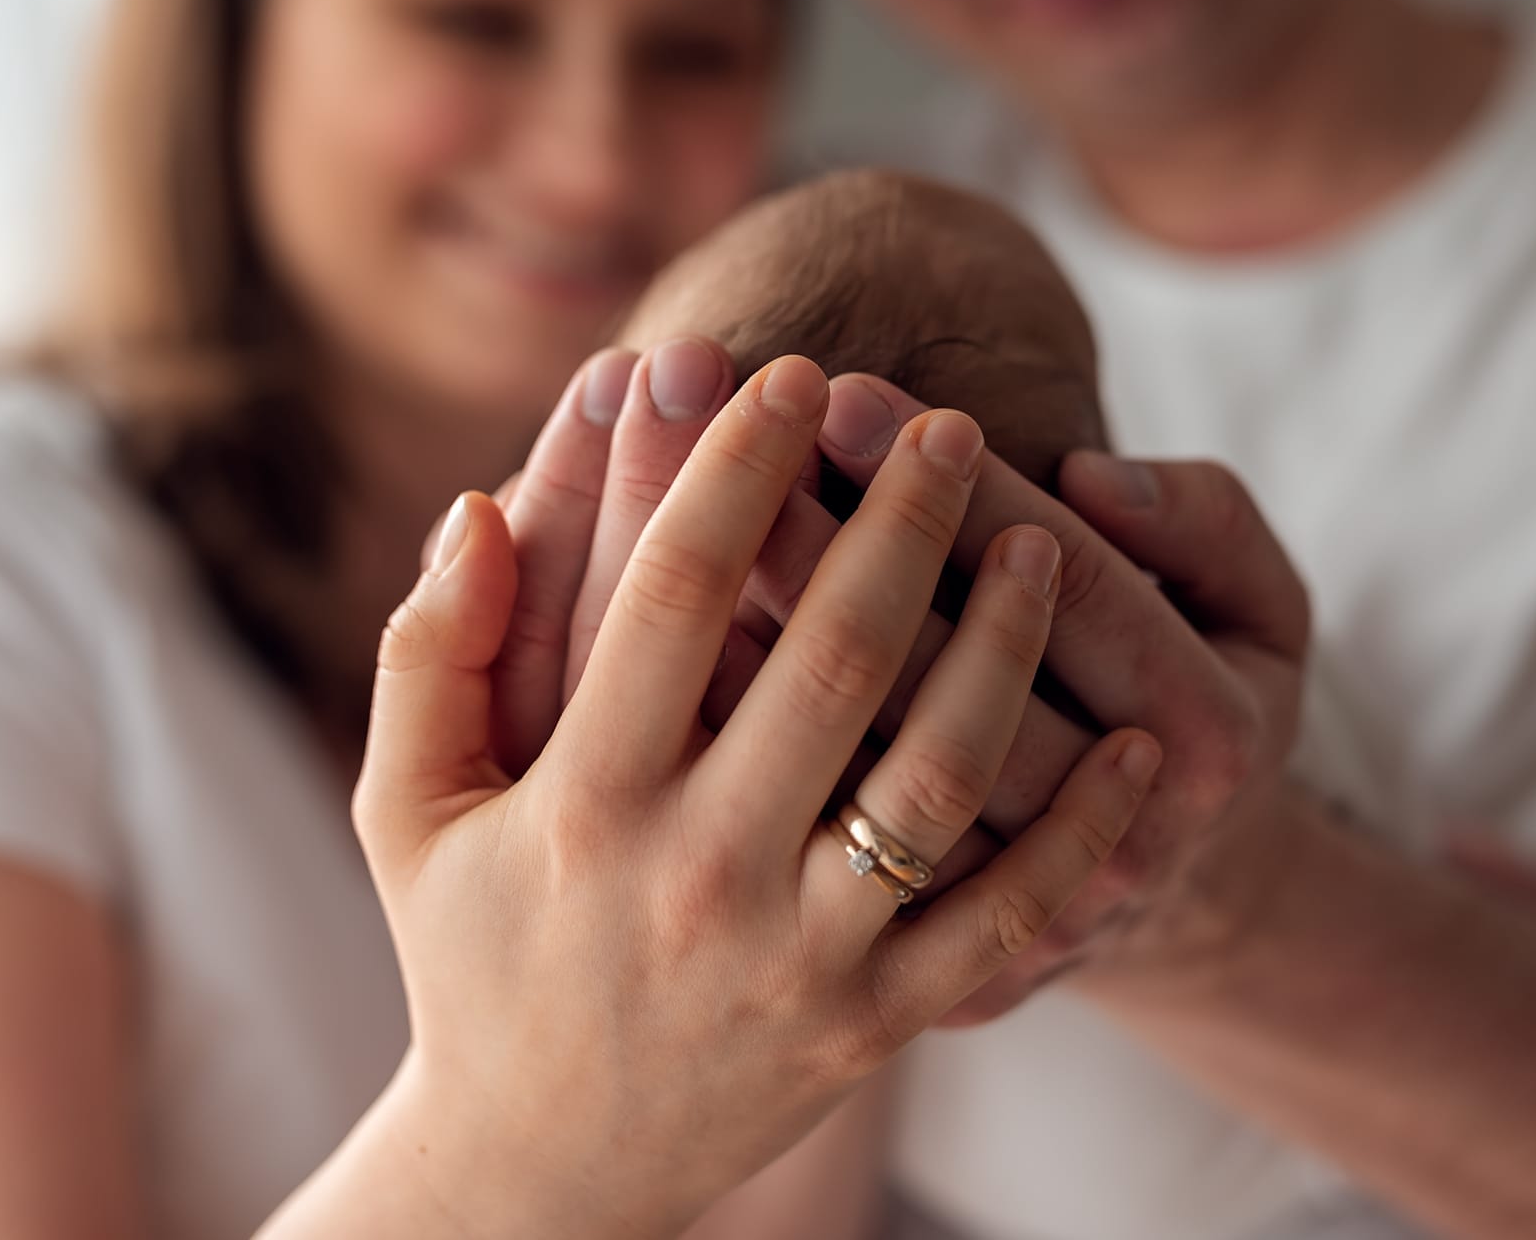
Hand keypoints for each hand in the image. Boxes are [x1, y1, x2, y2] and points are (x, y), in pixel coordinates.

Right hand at [353, 355, 1157, 1234]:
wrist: (539, 1169)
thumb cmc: (470, 958)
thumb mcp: (404, 810)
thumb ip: (427, 652)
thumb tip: (477, 501)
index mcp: (580, 802)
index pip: (671, 594)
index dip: (737, 469)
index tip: (791, 374)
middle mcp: (696, 876)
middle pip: (827, 662)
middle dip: (898, 525)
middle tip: (950, 423)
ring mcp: (796, 957)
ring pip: (933, 781)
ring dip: (1000, 649)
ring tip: (1041, 544)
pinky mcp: (873, 1022)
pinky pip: (999, 921)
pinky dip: (1079, 836)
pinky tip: (1131, 745)